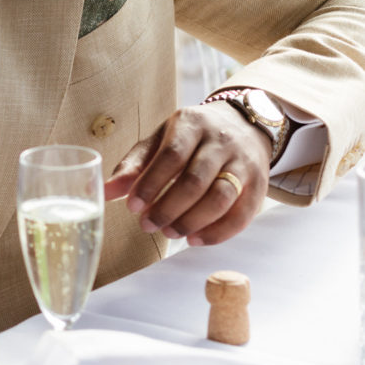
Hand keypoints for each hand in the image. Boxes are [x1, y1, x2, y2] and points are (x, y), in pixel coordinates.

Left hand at [104, 103, 272, 245]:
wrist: (243, 126)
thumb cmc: (191, 137)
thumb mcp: (161, 139)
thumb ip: (135, 164)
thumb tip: (105, 191)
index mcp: (192, 124)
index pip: (171, 155)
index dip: (151, 183)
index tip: (133, 206)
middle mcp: (221, 142)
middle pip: (196, 180)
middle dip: (169, 207)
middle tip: (147, 225)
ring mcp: (244, 163)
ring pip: (221, 198)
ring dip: (193, 221)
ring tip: (169, 233)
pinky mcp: (259, 185)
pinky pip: (243, 215)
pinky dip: (219, 232)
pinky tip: (196, 239)